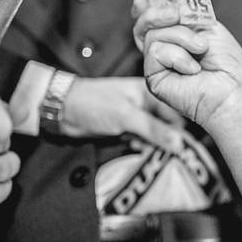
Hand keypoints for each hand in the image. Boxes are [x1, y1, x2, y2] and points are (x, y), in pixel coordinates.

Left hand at [62, 76, 184, 152]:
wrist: (62, 110)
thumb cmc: (91, 103)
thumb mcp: (126, 117)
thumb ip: (154, 130)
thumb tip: (179, 143)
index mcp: (151, 93)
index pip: (177, 114)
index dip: (178, 132)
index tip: (178, 147)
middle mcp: (146, 104)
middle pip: (167, 127)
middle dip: (163, 140)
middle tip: (156, 149)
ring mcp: (136, 117)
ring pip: (155, 136)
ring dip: (150, 145)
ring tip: (139, 145)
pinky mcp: (127, 128)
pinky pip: (142, 140)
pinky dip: (140, 146)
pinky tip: (133, 146)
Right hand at [133, 0, 241, 129]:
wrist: (234, 90)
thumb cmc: (228, 63)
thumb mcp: (207, 26)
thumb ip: (182, 12)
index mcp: (177, 38)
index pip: (153, 20)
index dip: (146, 8)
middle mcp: (164, 52)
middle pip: (143, 24)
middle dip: (157, 13)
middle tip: (176, 14)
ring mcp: (158, 66)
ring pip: (152, 34)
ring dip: (181, 37)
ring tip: (200, 49)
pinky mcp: (153, 79)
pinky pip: (155, 51)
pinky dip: (178, 56)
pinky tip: (192, 69)